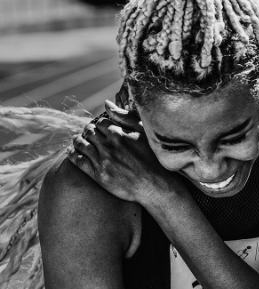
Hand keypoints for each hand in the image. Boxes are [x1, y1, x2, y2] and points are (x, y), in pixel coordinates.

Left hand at [68, 100, 183, 205]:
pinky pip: (78, 161)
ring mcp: (102, 160)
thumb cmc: (153, 158)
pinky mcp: (98, 175)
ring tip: (78, 141)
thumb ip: (125, 117)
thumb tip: (107, 103)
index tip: (100, 127)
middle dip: (87, 131)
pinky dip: (72, 154)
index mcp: (118, 133)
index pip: (100, 122)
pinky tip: (72, 152)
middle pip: (88, 132)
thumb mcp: (144, 133)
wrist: (155, 185)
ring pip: (80, 145)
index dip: (99, 124)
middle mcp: (108, 146)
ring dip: (77, 141)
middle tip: (88, 134)